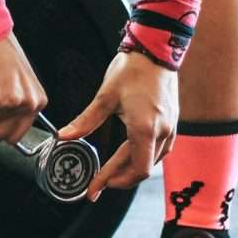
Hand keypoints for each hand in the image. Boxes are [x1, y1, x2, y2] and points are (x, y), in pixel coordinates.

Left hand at [58, 52, 178, 201]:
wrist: (157, 48)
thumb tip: (64, 136)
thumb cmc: (132, 69)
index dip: (112, 182)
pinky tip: (132, 155)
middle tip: (99, 183)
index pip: (133, 169)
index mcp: (145, 129)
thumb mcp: (105, 97)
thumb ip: (86, 120)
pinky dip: (145, 157)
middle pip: (142, 169)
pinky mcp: (173, 122)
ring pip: (153, 161)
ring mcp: (171, 127)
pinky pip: (161, 150)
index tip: (94, 188)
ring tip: (112, 171)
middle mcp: (162, 132)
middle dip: (119, 178)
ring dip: (132, 169)